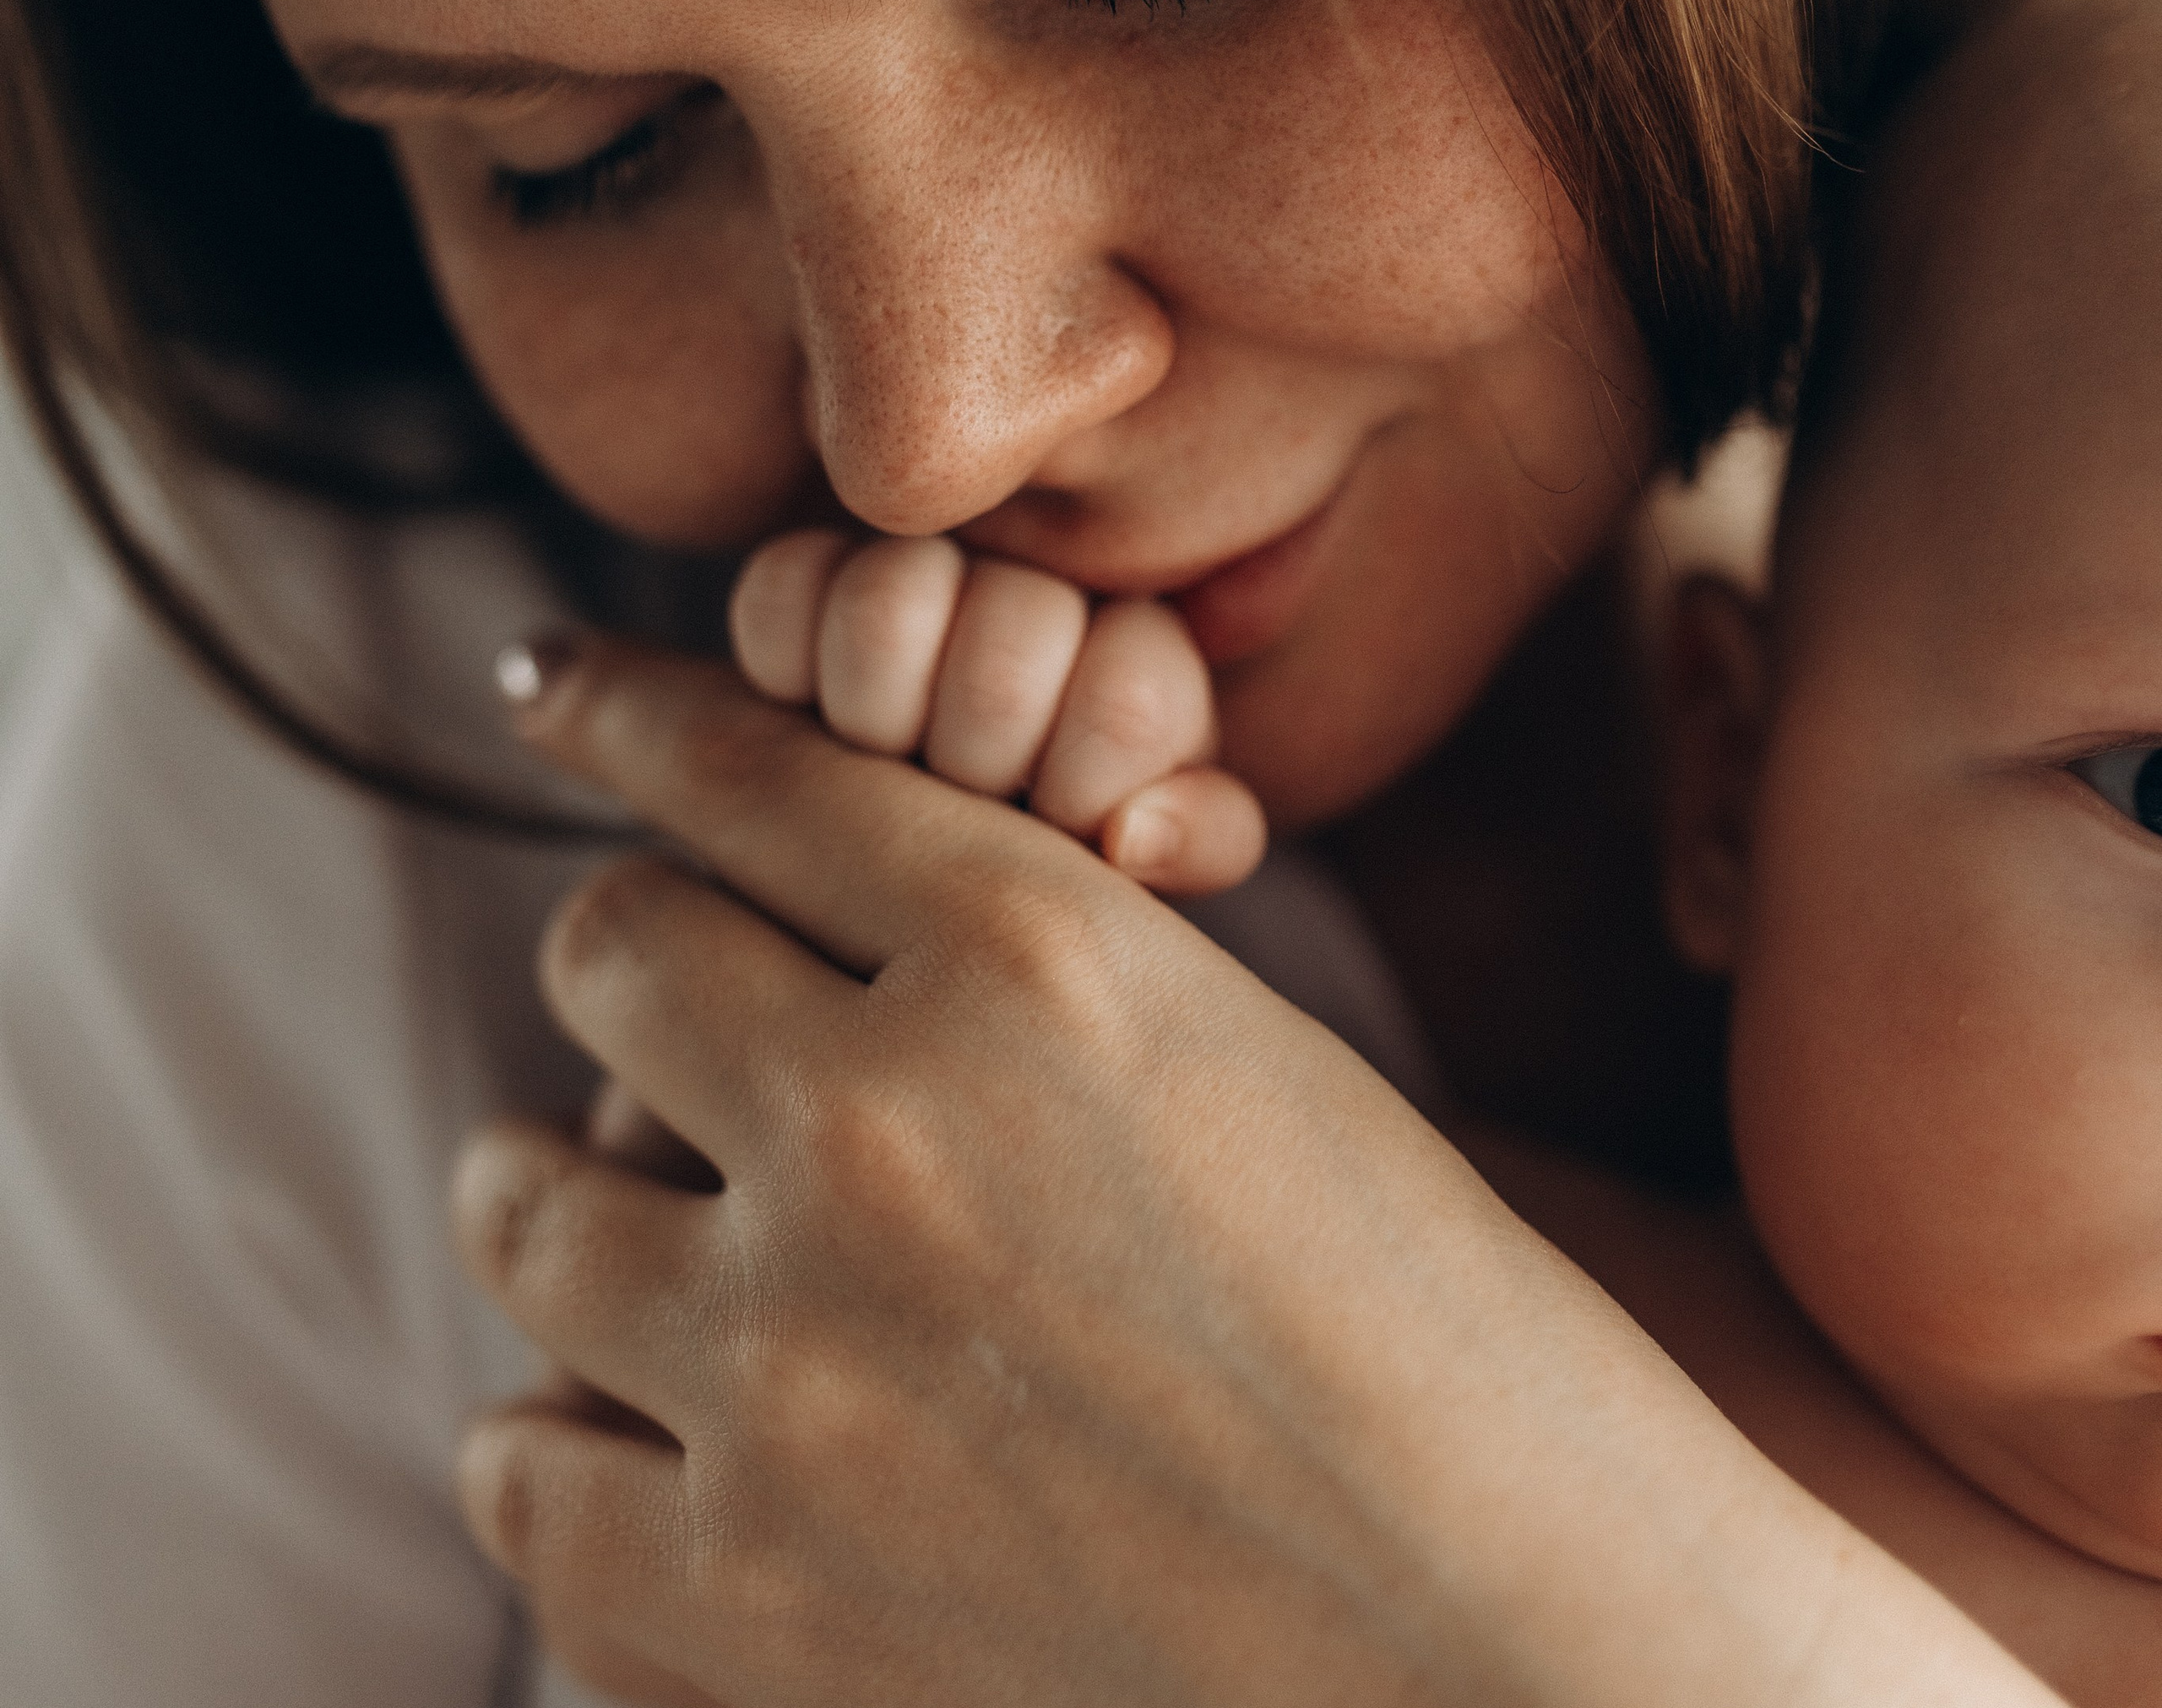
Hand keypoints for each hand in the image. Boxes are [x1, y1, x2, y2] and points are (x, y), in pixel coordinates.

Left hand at [455, 641, 2055, 1707]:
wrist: (1529, 1657)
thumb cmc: (1435, 1328)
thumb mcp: (1232, 1052)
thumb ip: (1012, 953)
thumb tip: (812, 897)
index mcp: (1036, 954)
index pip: (730, 763)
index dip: (621, 707)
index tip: (556, 686)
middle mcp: (884, 1125)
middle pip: (606, 947)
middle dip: (639, 948)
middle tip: (673, 1002)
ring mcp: (794, 1369)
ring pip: (519, 1191)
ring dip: (565, 1177)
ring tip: (621, 1205)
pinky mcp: (750, 1597)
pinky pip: (515, 1467)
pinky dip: (560, 1427)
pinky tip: (619, 1415)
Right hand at [728, 529, 1264, 894]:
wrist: (931, 834)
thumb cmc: (1074, 842)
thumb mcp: (1162, 849)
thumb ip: (1197, 834)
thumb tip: (1134, 834)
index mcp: (1138, 650)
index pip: (1126, 700)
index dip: (1078, 786)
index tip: (1056, 829)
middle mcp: (1037, 583)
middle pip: (1006, 646)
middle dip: (979, 757)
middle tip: (968, 800)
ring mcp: (918, 566)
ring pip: (885, 606)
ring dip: (877, 711)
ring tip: (888, 763)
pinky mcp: (806, 574)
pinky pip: (781, 587)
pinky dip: (787, 662)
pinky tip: (810, 718)